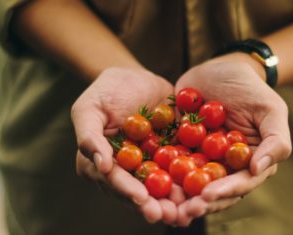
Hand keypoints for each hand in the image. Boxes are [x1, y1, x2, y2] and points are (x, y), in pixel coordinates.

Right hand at [71, 67, 179, 223]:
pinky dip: (190, 180)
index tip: (141, 198)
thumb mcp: (89, 108)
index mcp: (103, 163)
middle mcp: (126, 170)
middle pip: (139, 192)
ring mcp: (149, 164)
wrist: (136, 78)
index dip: (127, 190)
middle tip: (168, 215)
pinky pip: (180, 169)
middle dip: (153, 205)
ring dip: (174, 201)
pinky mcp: (169, 155)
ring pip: (161, 187)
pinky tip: (203, 188)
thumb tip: (101, 166)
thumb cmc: (107, 91)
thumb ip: (89, 136)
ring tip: (188, 210)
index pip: (114, 180)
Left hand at [174, 53, 291, 224]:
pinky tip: (148, 178)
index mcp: (248, 162)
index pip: (239, 183)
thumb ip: (275, 141)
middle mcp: (224, 165)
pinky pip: (169, 161)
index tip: (207, 196)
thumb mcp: (270, 110)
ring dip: (177, 195)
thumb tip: (258, 169)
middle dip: (197, 202)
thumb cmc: (250, 88)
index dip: (224, 192)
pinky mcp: (180, 146)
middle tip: (182, 211)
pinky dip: (160, 171)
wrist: (221, 68)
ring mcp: (200, 157)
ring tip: (163, 205)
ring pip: (189, 182)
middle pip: (212, 190)